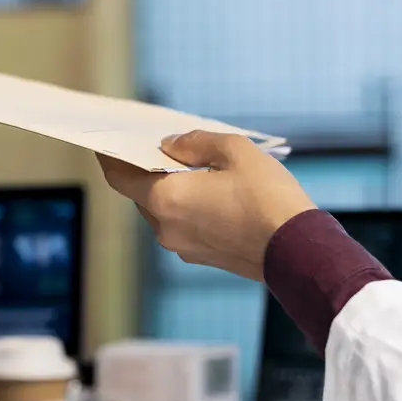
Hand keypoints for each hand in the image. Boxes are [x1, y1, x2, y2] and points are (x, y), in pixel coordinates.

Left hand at [98, 131, 316, 280]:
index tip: (105, 144)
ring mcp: (182, 246)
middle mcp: (166, 227)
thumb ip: (195, 143)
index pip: (119, 177)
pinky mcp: (201, 257)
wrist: (296, 250)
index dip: (110, 158)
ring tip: (192, 167)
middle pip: (141, 194)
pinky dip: (186, 208)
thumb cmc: (267, 198)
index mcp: (165, 199)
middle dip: (146, 171)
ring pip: (163, 211)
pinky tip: (210, 193)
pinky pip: (182, 226)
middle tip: (159, 148)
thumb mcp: (234, 151)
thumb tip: (171, 145)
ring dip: (169, 190)